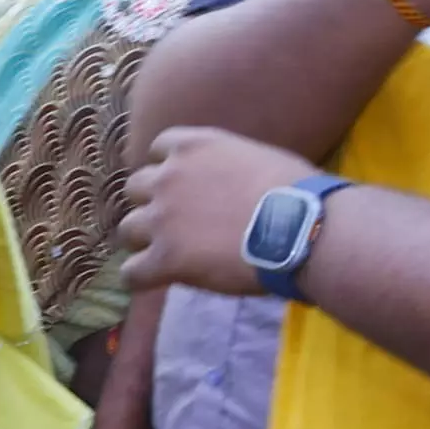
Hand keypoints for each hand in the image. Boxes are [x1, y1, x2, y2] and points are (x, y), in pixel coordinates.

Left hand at [120, 127, 321, 294]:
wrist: (301, 228)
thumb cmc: (297, 192)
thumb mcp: (255, 157)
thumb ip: (225, 165)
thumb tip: (227, 181)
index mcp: (192, 146)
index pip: (158, 148)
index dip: (167, 168)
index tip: (183, 185)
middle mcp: (168, 177)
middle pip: (136, 189)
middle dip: (152, 203)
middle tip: (176, 222)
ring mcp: (162, 218)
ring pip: (128, 230)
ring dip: (144, 241)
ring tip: (167, 254)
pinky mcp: (164, 258)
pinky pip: (131, 272)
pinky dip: (139, 278)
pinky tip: (154, 282)